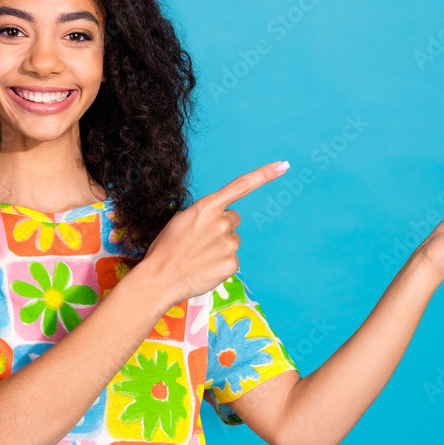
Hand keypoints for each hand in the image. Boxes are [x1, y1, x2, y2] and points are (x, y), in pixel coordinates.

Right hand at [140, 161, 289, 303]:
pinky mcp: (233, 263)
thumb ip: (205, 214)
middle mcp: (222, 222)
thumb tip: (222, 218)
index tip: (283, 165)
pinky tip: (205, 268)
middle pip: (233, 219)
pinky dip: (220, 264)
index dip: (264, 174)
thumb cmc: (167, 249)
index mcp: (207, 206)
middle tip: (199, 241)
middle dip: (221, 228)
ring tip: (199, 256)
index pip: (241, 186)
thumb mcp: (182, 220)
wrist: (160, 278)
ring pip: (232, 241)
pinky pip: (232, 260)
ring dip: (220, 247)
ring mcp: (229, 243)